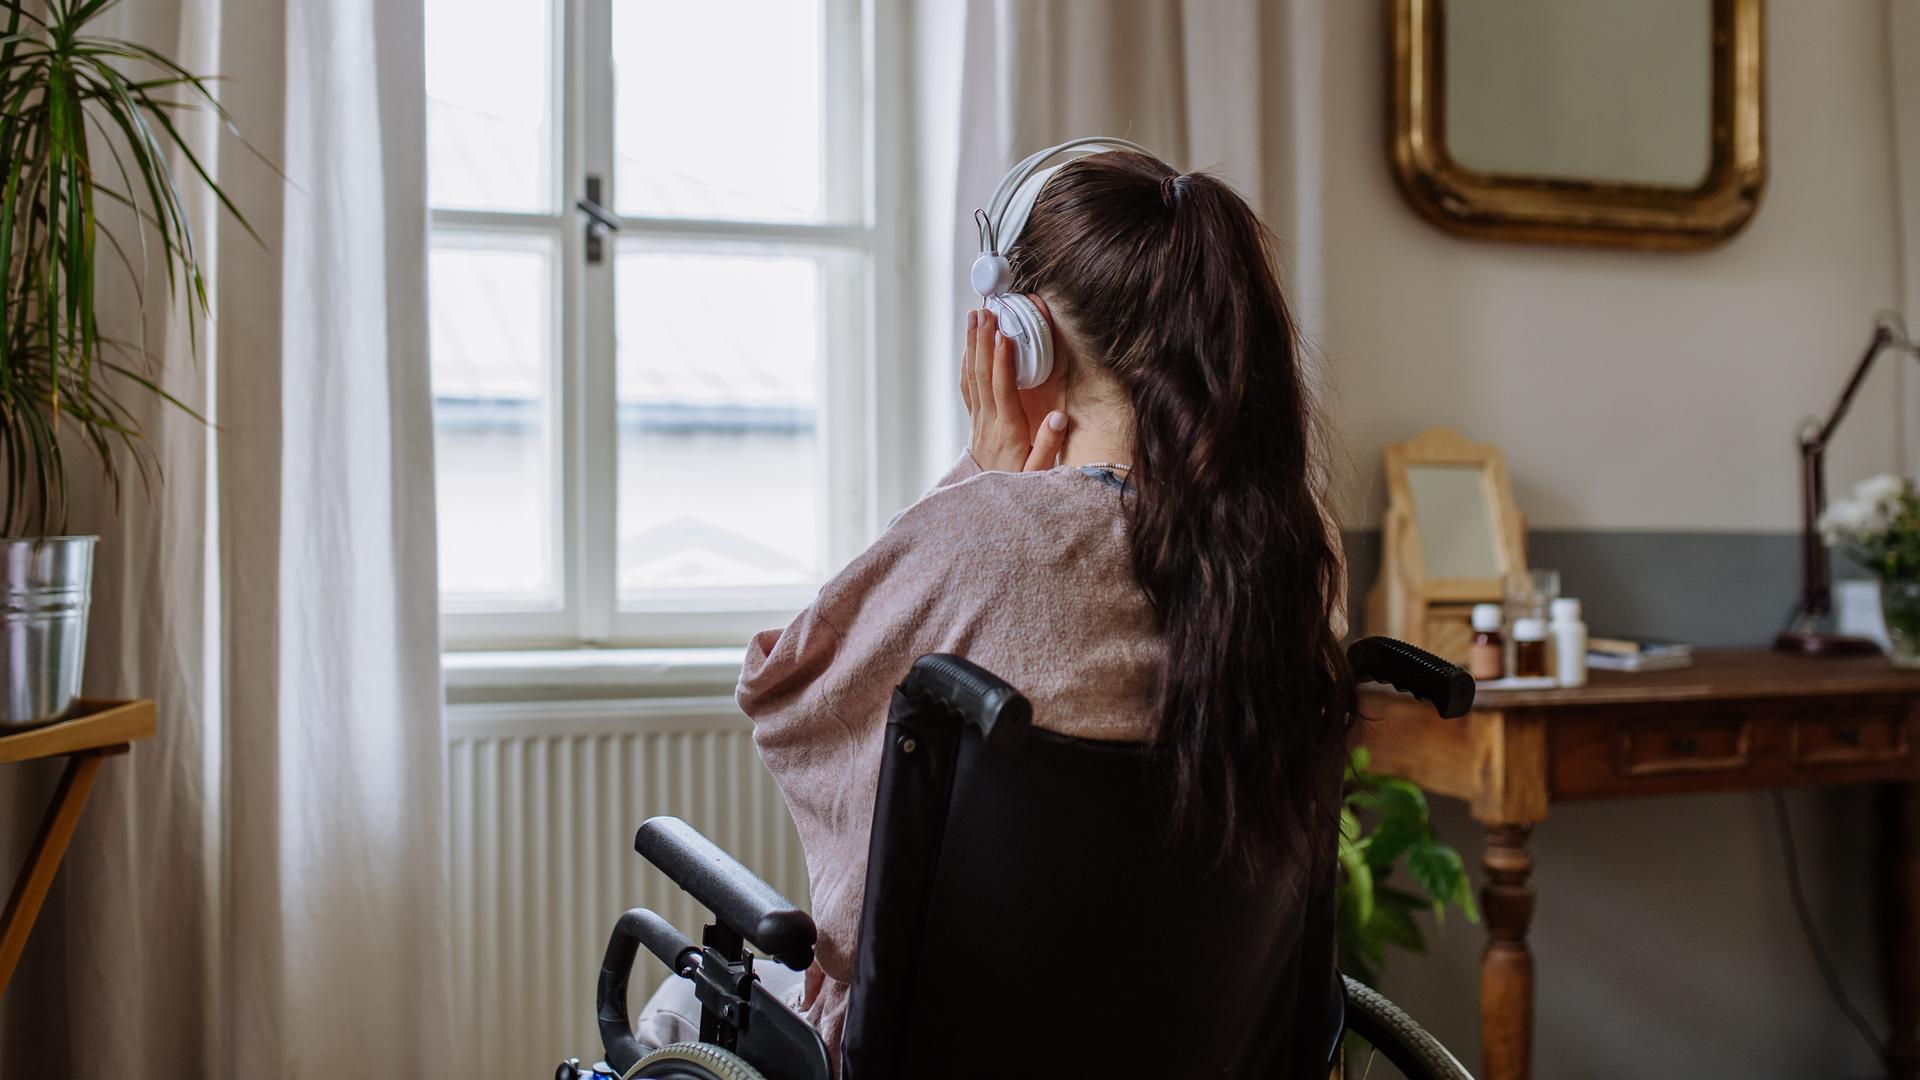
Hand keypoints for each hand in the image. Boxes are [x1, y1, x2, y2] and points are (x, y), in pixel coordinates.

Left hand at [961, 307, 1066, 471]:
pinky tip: (969, 346)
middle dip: (983, 340)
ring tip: (973, 317)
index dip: (1002, 360)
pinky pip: (968, 387)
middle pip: (982, 375)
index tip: (1004, 334)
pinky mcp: (975, 421)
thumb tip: (1059, 416)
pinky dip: (968, 363)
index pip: (1002, 389)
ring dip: (972, 345)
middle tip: (985, 311)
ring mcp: (979, 420)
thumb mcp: (1039, 474)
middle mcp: (989, 421)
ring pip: (972, 376)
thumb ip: (1049, 445)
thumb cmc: (1019, 486)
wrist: (990, 504)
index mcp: (1008, 430)